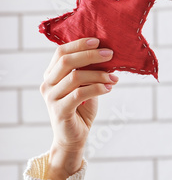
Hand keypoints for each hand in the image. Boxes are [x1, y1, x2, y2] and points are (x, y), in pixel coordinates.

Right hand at [40, 38, 116, 179]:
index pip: (61, 53)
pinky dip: (97, 88)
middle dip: (90, 55)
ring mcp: (52, 97)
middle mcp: (48, 84)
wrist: (73, 138)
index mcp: (51, 75)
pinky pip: (80, 93)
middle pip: (67, 61)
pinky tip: (109, 88)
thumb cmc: (81, 110)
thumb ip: (89, 73)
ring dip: (99, 75)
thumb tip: (108, 56)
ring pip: (76, 77)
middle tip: (110, 54)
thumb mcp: (85, 87)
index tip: (98, 41)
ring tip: (115, 78)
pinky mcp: (60, 110)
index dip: (79, 44)